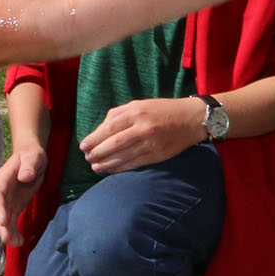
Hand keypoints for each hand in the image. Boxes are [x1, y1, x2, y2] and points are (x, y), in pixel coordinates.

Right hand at [0, 147, 47, 246]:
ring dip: (7, 232)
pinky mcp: (13, 206)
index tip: (3, 220)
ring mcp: (6, 200)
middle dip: (0, 225)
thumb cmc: (32, 155)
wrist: (31, 158)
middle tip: (8, 239)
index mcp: (3, 178)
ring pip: (2, 219)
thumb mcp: (33, 156)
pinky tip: (19, 242)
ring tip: (16, 244)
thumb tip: (24, 177)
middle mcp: (1, 191)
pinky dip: (13, 232)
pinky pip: (10, 221)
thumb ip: (29, 165)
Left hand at [78, 98, 202, 174]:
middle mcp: (143, 128)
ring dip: (107, 164)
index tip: (83, 146)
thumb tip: (100, 128)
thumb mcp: (139, 104)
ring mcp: (151, 143)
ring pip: (124, 157)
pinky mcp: (158, 155)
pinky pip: (136, 164)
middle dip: (97, 153)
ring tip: (95, 167)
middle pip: (114, 144)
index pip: (109, 128)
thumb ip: (118, 114)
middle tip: (87, 158)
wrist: (191, 119)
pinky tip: (112, 170)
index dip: (94, 139)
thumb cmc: (162, 110)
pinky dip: (122, 168)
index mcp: (136, 113)